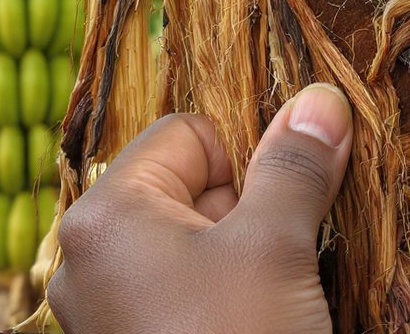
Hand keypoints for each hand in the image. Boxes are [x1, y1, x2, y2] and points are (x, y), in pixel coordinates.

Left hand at [47, 83, 352, 333]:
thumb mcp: (274, 248)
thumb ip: (294, 164)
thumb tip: (321, 98)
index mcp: (103, 215)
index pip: (186, 133)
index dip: (246, 158)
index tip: (276, 208)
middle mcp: (89, 258)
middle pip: (190, 187)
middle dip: (248, 212)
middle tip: (276, 263)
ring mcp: (109, 309)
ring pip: (196, 243)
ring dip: (246, 256)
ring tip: (270, 301)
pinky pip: (186, 290)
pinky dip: (229, 295)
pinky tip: (257, 323)